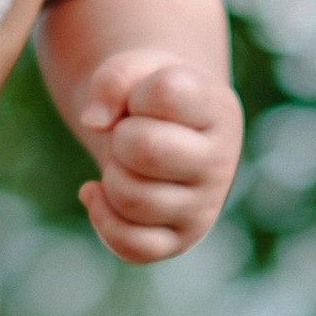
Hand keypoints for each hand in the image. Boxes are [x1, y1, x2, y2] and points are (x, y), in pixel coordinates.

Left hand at [77, 55, 243, 263]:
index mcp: (220, 110)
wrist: (164, 134)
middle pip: (143, 149)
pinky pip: (131, 245)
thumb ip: (114, 78)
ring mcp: (203, 208)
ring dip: (111, 176)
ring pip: (131, 198)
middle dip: (119, 137)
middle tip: (129, 135)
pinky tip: (96, 192)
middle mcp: (221, 163)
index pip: (165, 93)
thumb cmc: (150, 99)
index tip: (143, 99)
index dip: (136, 92)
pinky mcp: (179, 241)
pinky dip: (101, 216)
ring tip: (124, 164)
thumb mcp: (136, 70)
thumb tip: (93, 123)